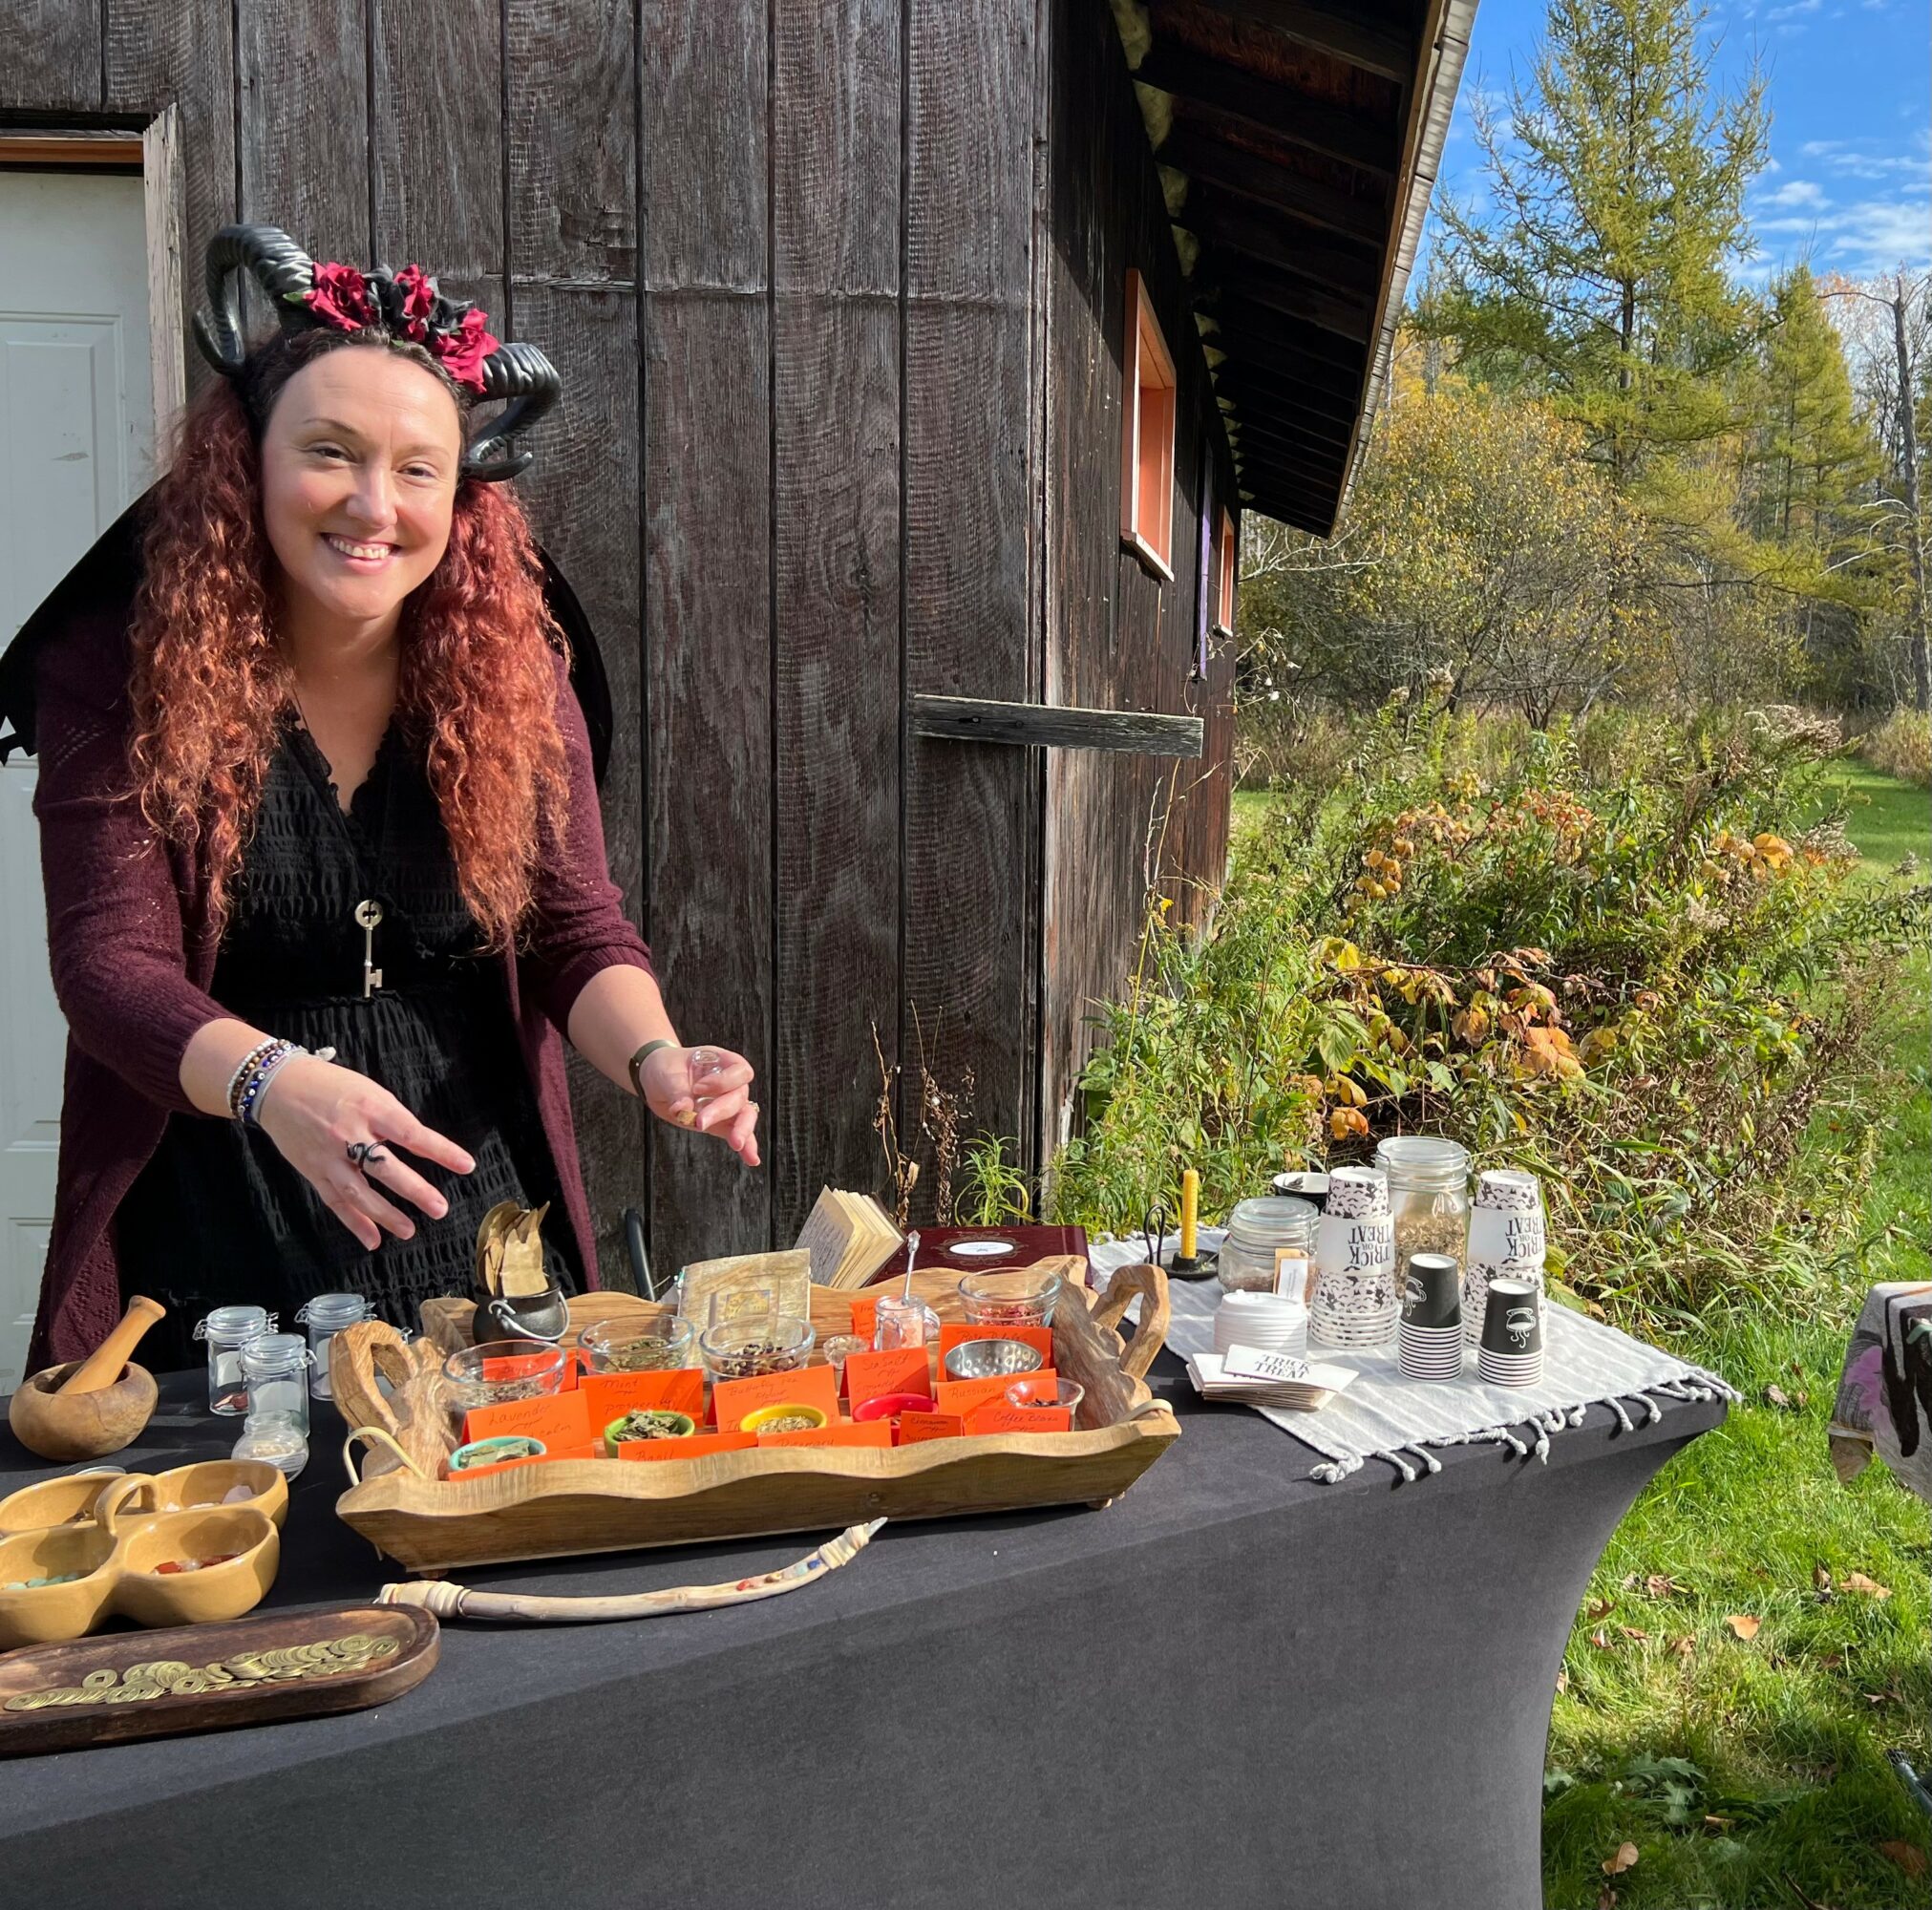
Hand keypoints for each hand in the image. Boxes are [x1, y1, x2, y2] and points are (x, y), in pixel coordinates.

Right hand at [254, 1054, 475, 1249]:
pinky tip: (373, 1239)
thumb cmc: (331, 1084)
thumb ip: (392, 1119)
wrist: (278, 1086)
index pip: (412, 1134)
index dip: (441, 1151)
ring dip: (385, 1215)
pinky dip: (354, 1223)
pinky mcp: (312, 1171)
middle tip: (440, 1208)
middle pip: (385, 1168)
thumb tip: (421, 1146)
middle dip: (415, 1190)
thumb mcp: (369, 1091)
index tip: (466, 1166)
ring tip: (409, 1231)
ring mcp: (328, 1156)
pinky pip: (335, 1201)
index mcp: (369, 1107)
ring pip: (358, 1192)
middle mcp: (348, 1134)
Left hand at [638, 1044, 760, 1166]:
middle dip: (721, 1111)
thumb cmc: (665, 1068)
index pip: (739, 1071)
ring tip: (736, 1143)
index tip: (697, 1089)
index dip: (723, 1081)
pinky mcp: (721, 1123)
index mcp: (722, 1062)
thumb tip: (683, 1110)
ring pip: (745, 1116)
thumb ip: (676, 1091)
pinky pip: (736, 1133)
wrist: (655, 1079)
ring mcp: (727, 1104)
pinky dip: (746, 1146)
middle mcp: (730, 1083)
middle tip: (700, 1123)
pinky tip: (752, 1159)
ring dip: (742, 1130)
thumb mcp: (667, 1074)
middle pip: (739, 1097)